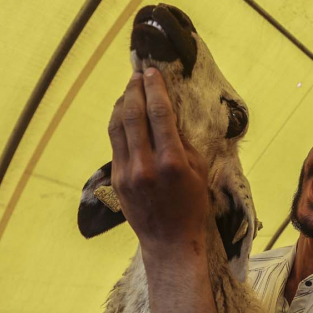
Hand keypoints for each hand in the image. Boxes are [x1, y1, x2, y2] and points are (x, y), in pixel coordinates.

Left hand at [108, 68, 208, 250]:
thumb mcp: (198, 171)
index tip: (153, 72)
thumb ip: (183, 142)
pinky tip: (124, 113)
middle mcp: (145, 165)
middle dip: (135, 89)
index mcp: (172, 162)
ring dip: (122, 102)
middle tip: (139, 73)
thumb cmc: (191, 205)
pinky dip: (118, 123)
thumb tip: (168, 114)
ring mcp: (127, 172)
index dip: (155, 89)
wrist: (169, 241)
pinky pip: (115, 142)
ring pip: (118, 126)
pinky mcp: (116, 178)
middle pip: (134, 115)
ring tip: (129, 88)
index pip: (160, 114)